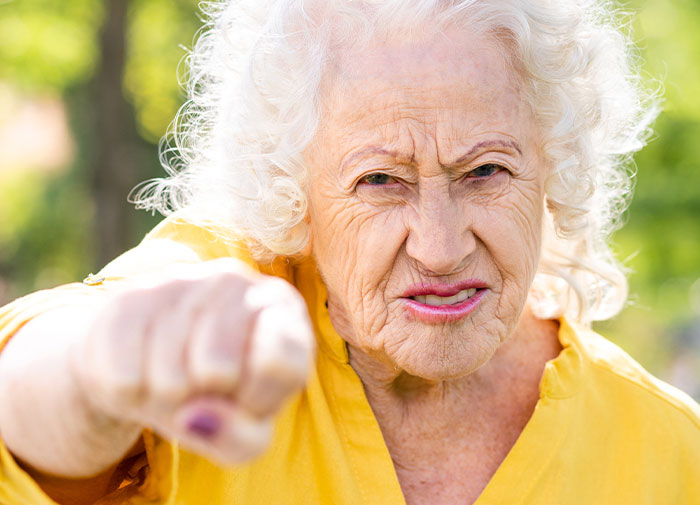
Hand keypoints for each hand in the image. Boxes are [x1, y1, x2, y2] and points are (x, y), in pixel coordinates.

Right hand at [73, 258, 314, 464]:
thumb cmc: (214, 397)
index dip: (258, 397)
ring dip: (166, 397)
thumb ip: (240, 437)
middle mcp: (236, 282)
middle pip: (219, 370)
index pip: (280, 360)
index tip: (248, 398)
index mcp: (282, 310)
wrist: (145, 367)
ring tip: (172, 377)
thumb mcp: (244, 432)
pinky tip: (140, 368)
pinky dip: (130, 393)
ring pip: (171, 376)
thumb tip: (195, 416)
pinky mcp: (130, 297)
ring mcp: (181, 281)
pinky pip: (125, 377)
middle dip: (206, 397)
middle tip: (203, 386)